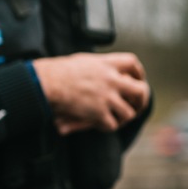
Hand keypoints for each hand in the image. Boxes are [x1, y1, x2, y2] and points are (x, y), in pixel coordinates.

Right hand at [33, 53, 150, 134]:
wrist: (46, 83)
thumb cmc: (58, 71)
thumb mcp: (82, 61)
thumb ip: (98, 66)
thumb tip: (106, 68)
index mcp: (106, 64)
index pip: (132, 63)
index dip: (138, 72)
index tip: (137, 79)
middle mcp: (111, 80)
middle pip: (141, 90)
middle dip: (140, 100)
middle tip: (135, 105)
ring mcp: (106, 97)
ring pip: (129, 113)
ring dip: (123, 118)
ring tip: (115, 117)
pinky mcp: (98, 113)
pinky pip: (112, 125)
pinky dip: (107, 126)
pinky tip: (99, 123)